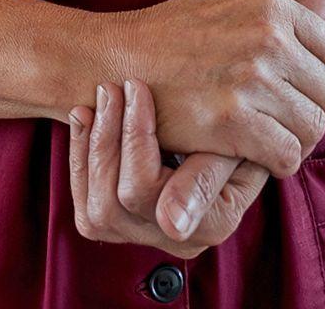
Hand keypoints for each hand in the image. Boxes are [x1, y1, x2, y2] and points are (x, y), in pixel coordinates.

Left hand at [67, 76, 270, 258]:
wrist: (241, 122)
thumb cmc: (243, 124)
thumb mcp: (235, 140)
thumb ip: (205, 178)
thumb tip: (170, 224)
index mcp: (211, 222)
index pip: (146, 190)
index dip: (135, 136)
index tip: (136, 86)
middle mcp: (176, 239)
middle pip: (114, 204)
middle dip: (108, 138)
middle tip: (112, 87)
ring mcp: (148, 234)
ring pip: (96, 210)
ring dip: (92, 147)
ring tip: (100, 98)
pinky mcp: (124, 223)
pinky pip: (87, 206)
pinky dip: (81, 158)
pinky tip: (85, 119)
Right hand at [103, 0, 324, 177]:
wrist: (119, 60)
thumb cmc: (178, 34)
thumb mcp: (235, 5)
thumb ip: (295, 10)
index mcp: (271, 4)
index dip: (319, 75)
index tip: (294, 88)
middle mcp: (268, 37)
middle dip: (310, 110)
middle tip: (280, 118)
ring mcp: (251, 79)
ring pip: (312, 128)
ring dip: (295, 139)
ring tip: (269, 135)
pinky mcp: (232, 122)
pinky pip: (287, 155)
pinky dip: (277, 162)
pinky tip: (254, 152)